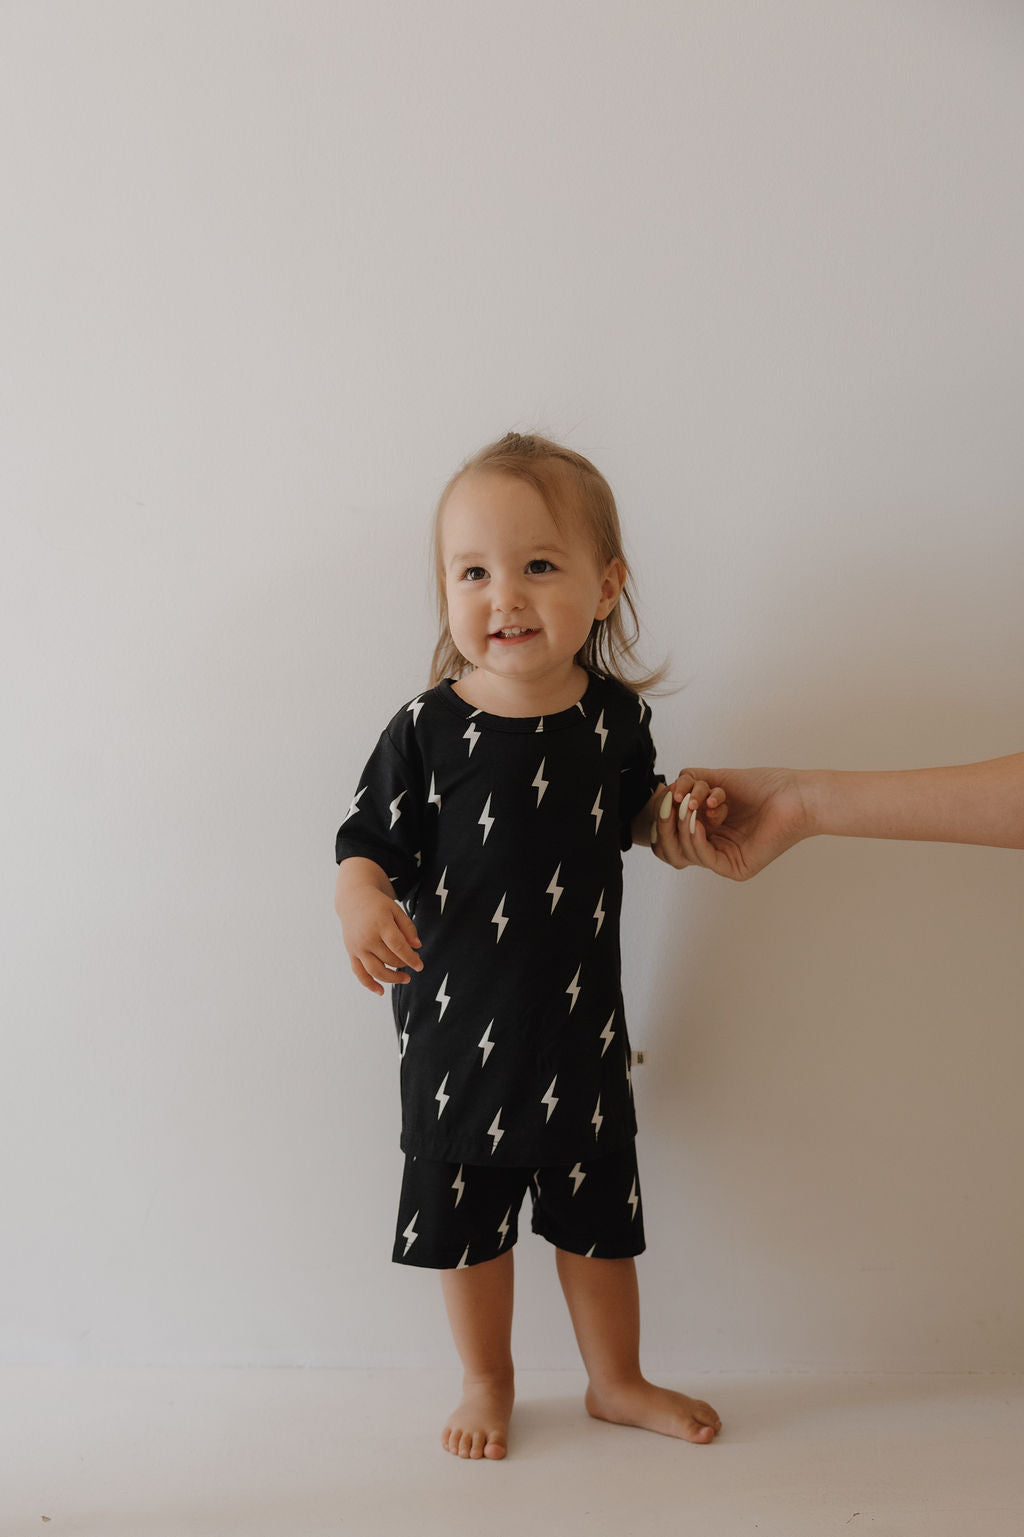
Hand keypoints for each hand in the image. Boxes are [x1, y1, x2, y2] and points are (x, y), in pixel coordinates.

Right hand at [338, 888, 423, 995]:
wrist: (353, 900)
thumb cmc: (377, 905)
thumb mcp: (396, 910)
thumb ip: (408, 928)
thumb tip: (418, 946)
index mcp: (380, 924)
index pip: (398, 946)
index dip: (410, 958)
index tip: (420, 966)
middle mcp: (367, 938)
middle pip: (388, 959)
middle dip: (404, 964)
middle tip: (413, 963)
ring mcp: (358, 947)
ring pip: (375, 970)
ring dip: (391, 978)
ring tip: (405, 979)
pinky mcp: (351, 953)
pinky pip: (359, 973)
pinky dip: (369, 984)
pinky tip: (381, 991)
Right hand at [656, 767, 808, 879]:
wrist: (795, 794)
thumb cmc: (765, 786)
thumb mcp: (717, 779)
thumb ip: (690, 782)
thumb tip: (668, 791)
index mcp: (708, 829)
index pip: (668, 834)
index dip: (660, 816)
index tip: (666, 794)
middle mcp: (714, 845)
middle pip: (670, 849)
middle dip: (664, 823)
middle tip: (672, 801)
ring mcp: (724, 858)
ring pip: (685, 852)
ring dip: (685, 823)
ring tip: (694, 804)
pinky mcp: (735, 867)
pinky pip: (704, 858)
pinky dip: (695, 839)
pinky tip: (698, 822)